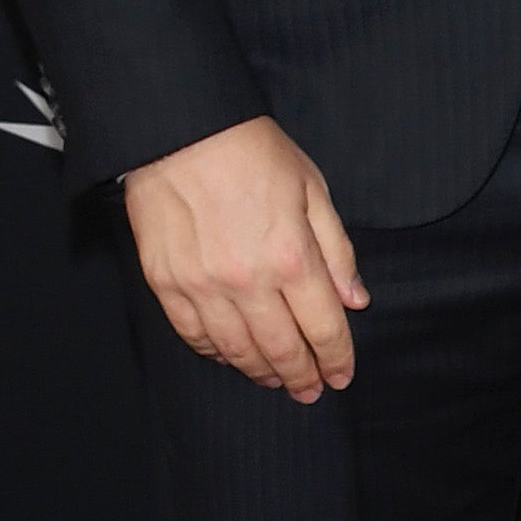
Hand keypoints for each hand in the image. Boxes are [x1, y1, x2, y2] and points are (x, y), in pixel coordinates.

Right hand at [125, 115, 367, 402]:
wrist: (179, 129)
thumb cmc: (251, 151)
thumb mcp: (312, 189)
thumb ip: (336, 250)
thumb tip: (354, 300)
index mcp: (292, 257)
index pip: (323, 328)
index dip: (336, 358)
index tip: (341, 376)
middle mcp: (248, 281)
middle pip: (281, 349)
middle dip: (301, 376)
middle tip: (310, 390)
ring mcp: (203, 287)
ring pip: (237, 351)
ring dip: (260, 371)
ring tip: (275, 379)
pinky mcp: (166, 284)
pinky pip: (193, 335)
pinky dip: (215, 353)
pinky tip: (230, 356)